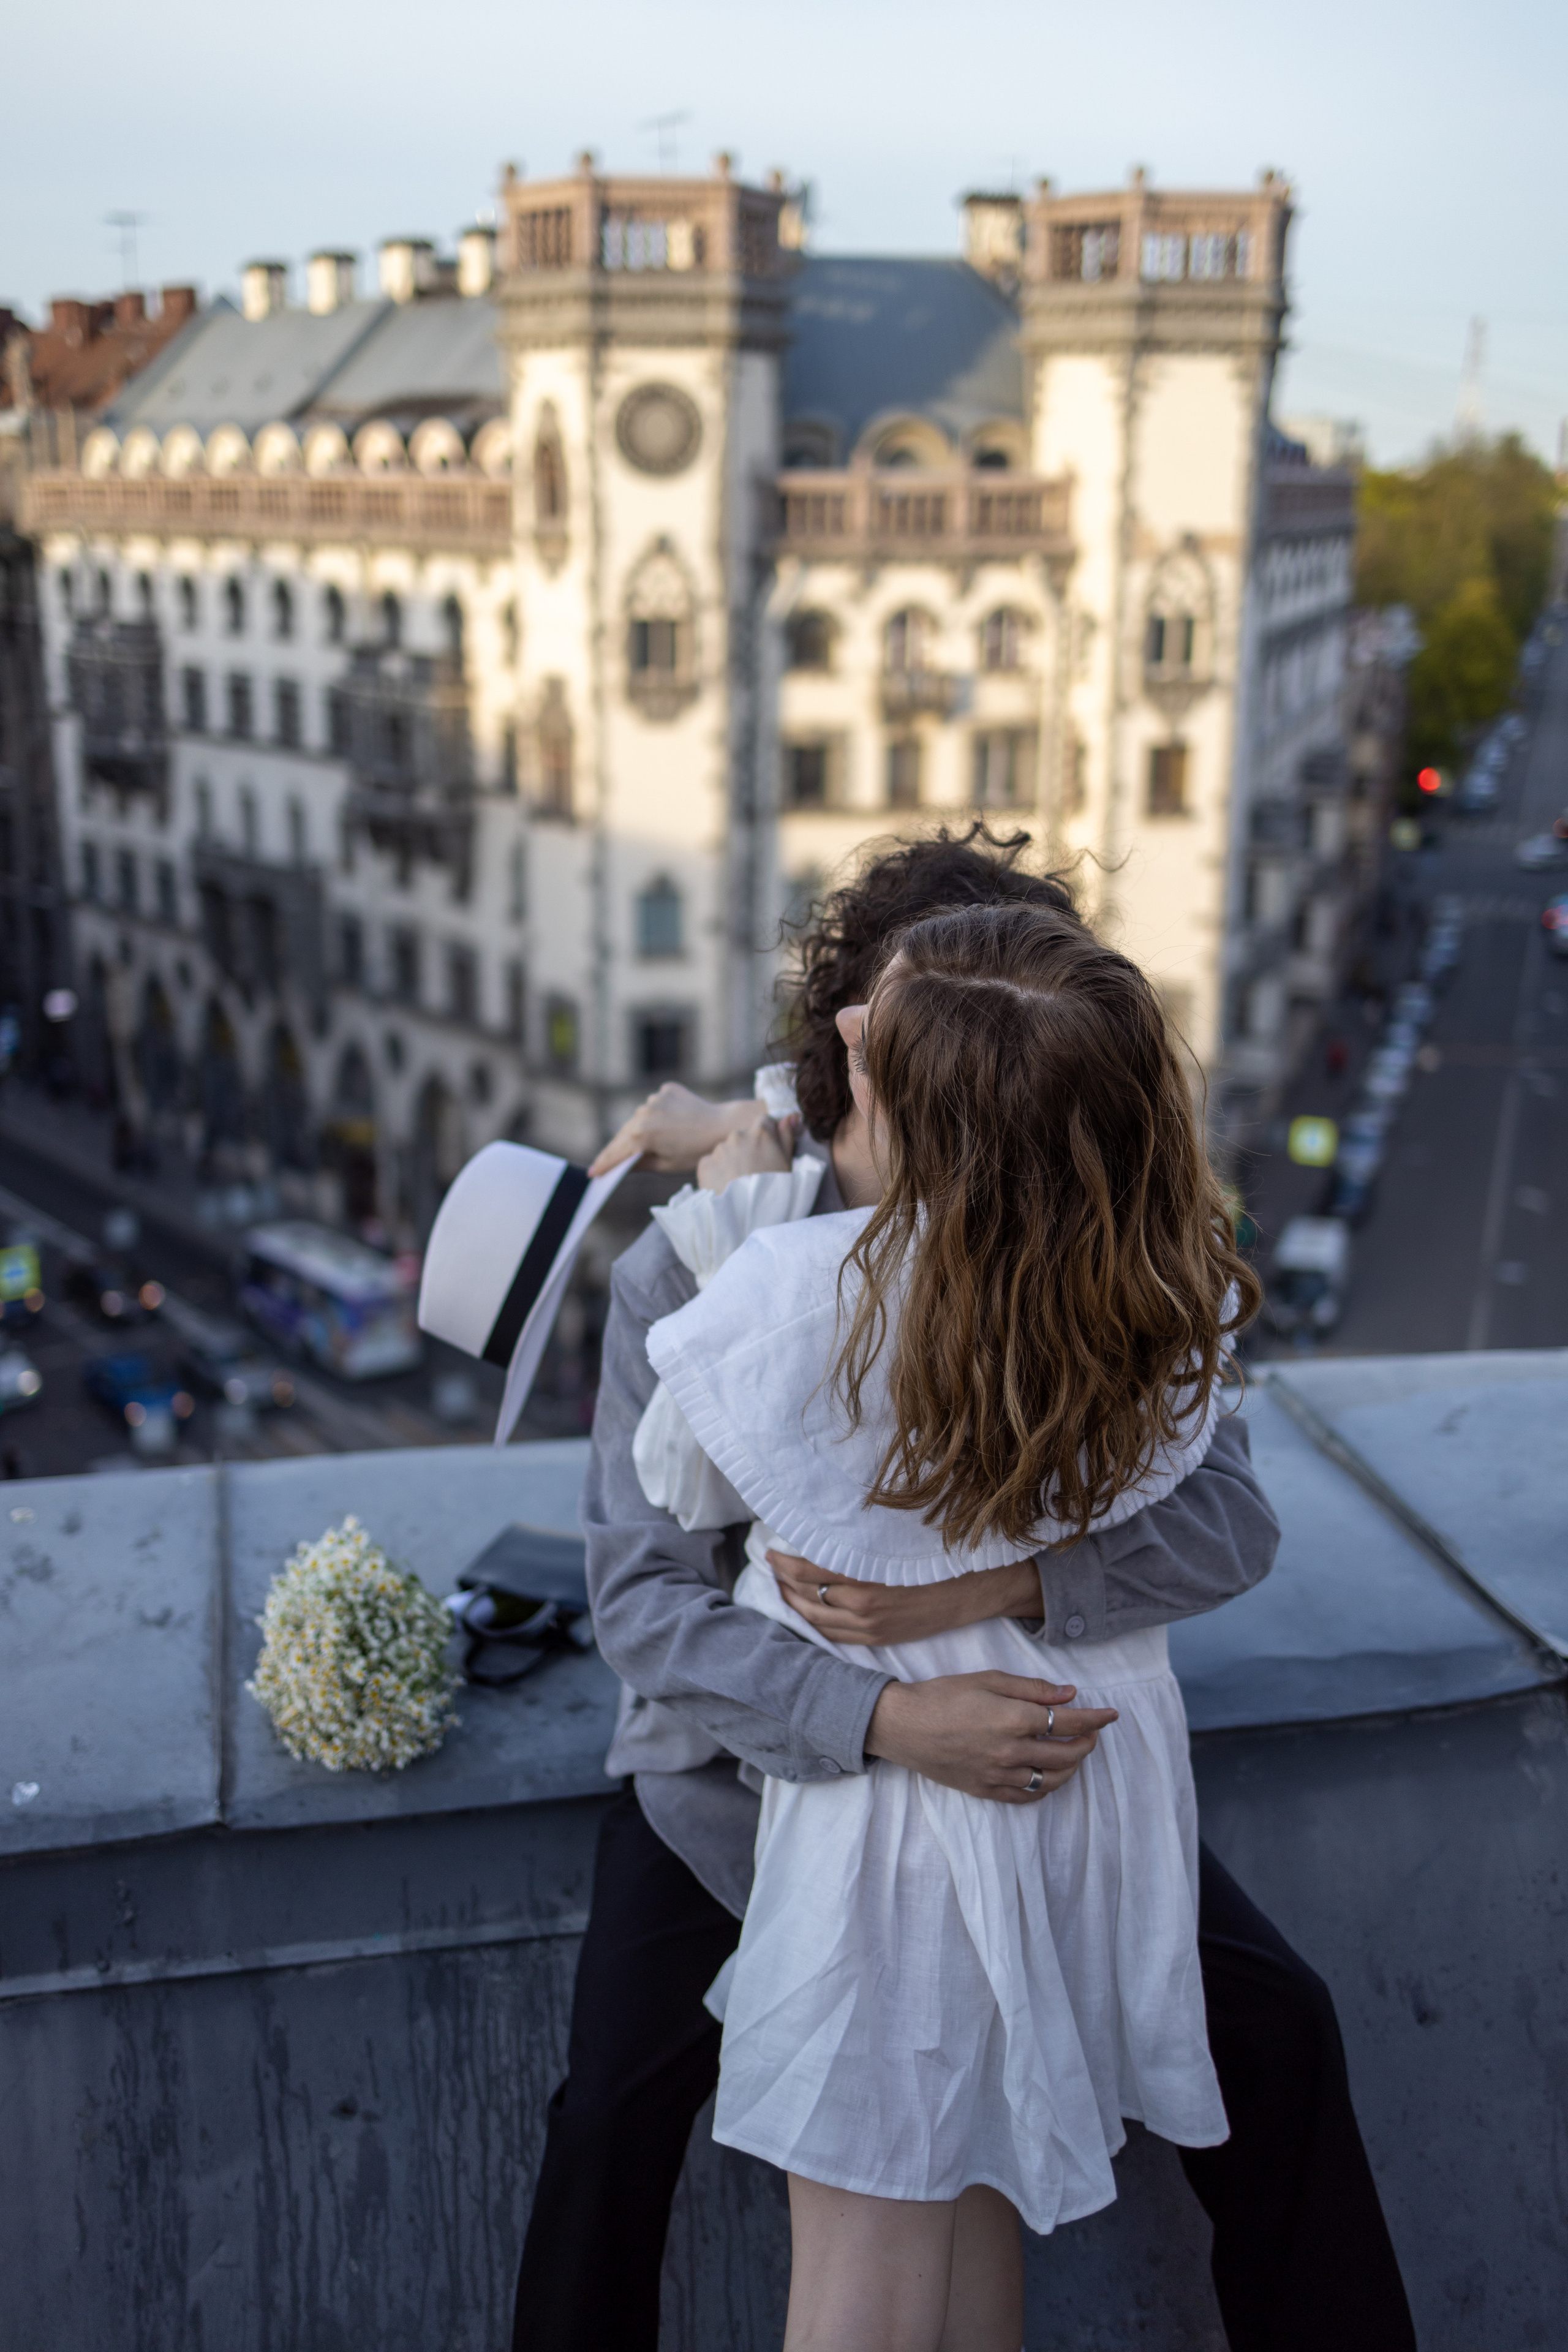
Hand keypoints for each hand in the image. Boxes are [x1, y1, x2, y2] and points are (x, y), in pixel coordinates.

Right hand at [588, 1086, 765, 1177]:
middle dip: (617, 1149)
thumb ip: (639, 1164)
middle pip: (624, 1134)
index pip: (616, 1152)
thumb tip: (622, 1166)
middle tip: (604, 1162)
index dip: (604, 1164)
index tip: (592, 1172)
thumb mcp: (666, 1165)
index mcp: (642, 1134)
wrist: (724, 1127)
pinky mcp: (667, 1090)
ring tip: (636, 1145)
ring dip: (638, 1130)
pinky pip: (655, 1105)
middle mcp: (644, 1113)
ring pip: (639, 1119)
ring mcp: (655, 1099)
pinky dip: (656, 1115)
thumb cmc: (697, 1152)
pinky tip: (665, 1125)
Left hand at [697, 1113, 800, 1195]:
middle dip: (746, 1149)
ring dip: (731, 1161)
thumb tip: (790, 1117)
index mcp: (760, 1132)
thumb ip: (786, 1136)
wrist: (750, 1213)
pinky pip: (711, 1164)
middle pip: (742, 1137)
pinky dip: (716, 1172)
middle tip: (752, 1172)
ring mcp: (719, 1149)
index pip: (763, 1122)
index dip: (766, 1137)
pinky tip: (725, 1186)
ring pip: (726, 1151)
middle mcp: (738, 1135)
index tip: (767, 1151)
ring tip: (738, 1182)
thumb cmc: (775, 1188)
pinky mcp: (706, 1164)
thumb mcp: (787, 1162)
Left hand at [767, 1550, 1041, 1645]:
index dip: (783, 1562)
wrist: (973, 1587)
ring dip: (792, 1602)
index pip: (808, 1569)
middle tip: (769, 1565)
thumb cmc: (936, 1554)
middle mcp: (863, 1604)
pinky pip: (834, 1635)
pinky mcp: (878, 1637)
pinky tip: (805, 1611)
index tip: (769, 1550)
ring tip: (780, 1587)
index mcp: (865, 1573)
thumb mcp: (894, 1539)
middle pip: (806, 1595)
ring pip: (815, 1618)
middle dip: (783, 1580)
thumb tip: (823, 1528)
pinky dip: (813, 1622)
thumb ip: (859, 1540)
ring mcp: (870, 1625)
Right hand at [865, 1674, 1116, 1804]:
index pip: (1069, 1722)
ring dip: (1072, 1767)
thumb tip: (1070, 1693)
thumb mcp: (988, 1679)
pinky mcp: (985, 1790)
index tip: (1111, 1715)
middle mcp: (1012, 1751)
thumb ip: (1032, 1688)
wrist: (903, 1726)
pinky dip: (1045, 1788)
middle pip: (1067, 1754)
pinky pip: (1026, 1796)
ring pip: (1052, 1779)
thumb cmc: (943, 1695)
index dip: (1095, 1718)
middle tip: (1092, 1731)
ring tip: (1075, 1754)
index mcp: (1014, 1719)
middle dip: (1088, 1742)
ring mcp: (999, 1775)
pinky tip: (1049, 1777)